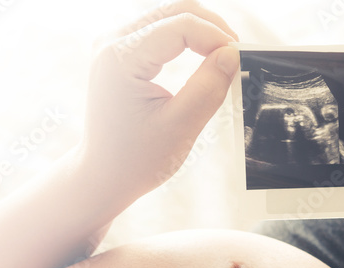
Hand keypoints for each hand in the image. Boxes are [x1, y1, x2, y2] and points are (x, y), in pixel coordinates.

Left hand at [75, 0, 238, 218]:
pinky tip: (203, 56)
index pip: (180, 26)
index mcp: (122, 58)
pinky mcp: (118, 52)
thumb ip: (208, 87)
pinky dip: (185, 39)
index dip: (217, 37)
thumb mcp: (180, 127)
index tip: (240, 59)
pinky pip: (158, 30)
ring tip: (224, 57)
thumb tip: (233, 53)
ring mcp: (112, 44)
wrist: (103, 175)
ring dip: (200, 31)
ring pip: (168, 16)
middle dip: (212, 27)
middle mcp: (112, 42)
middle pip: (174, 11)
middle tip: (238, 54)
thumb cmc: (137, 159)